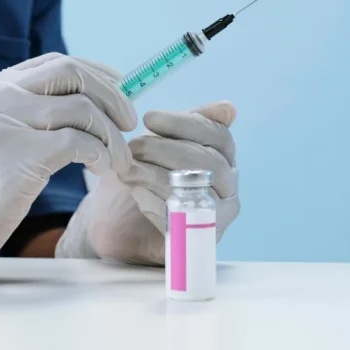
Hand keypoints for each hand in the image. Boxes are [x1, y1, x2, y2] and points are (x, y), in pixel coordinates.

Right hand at [0, 54, 135, 286]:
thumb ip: (21, 119)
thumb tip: (82, 112)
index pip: (55, 63)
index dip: (97, 73)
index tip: (122, 90)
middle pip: (72, 73)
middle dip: (114, 95)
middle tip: (131, 124)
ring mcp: (2, 125)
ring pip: (82, 108)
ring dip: (113, 135)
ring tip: (120, 161)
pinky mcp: (13, 158)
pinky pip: (77, 142)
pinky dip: (101, 153)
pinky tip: (102, 169)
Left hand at [56, 101, 239, 264]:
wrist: (120, 226)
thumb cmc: (144, 177)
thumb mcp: (159, 144)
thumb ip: (184, 126)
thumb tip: (229, 108)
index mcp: (223, 158)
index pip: (218, 135)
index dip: (184, 124)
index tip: (148, 118)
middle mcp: (228, 187)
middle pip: (210, 163)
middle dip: (166, 150)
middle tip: (133, 147)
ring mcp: (217, 216)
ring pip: (197, 191)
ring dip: (156, 176)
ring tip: (127, 170)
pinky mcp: (197, 241)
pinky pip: (184, 220)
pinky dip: (157, 204)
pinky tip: (136, 194)